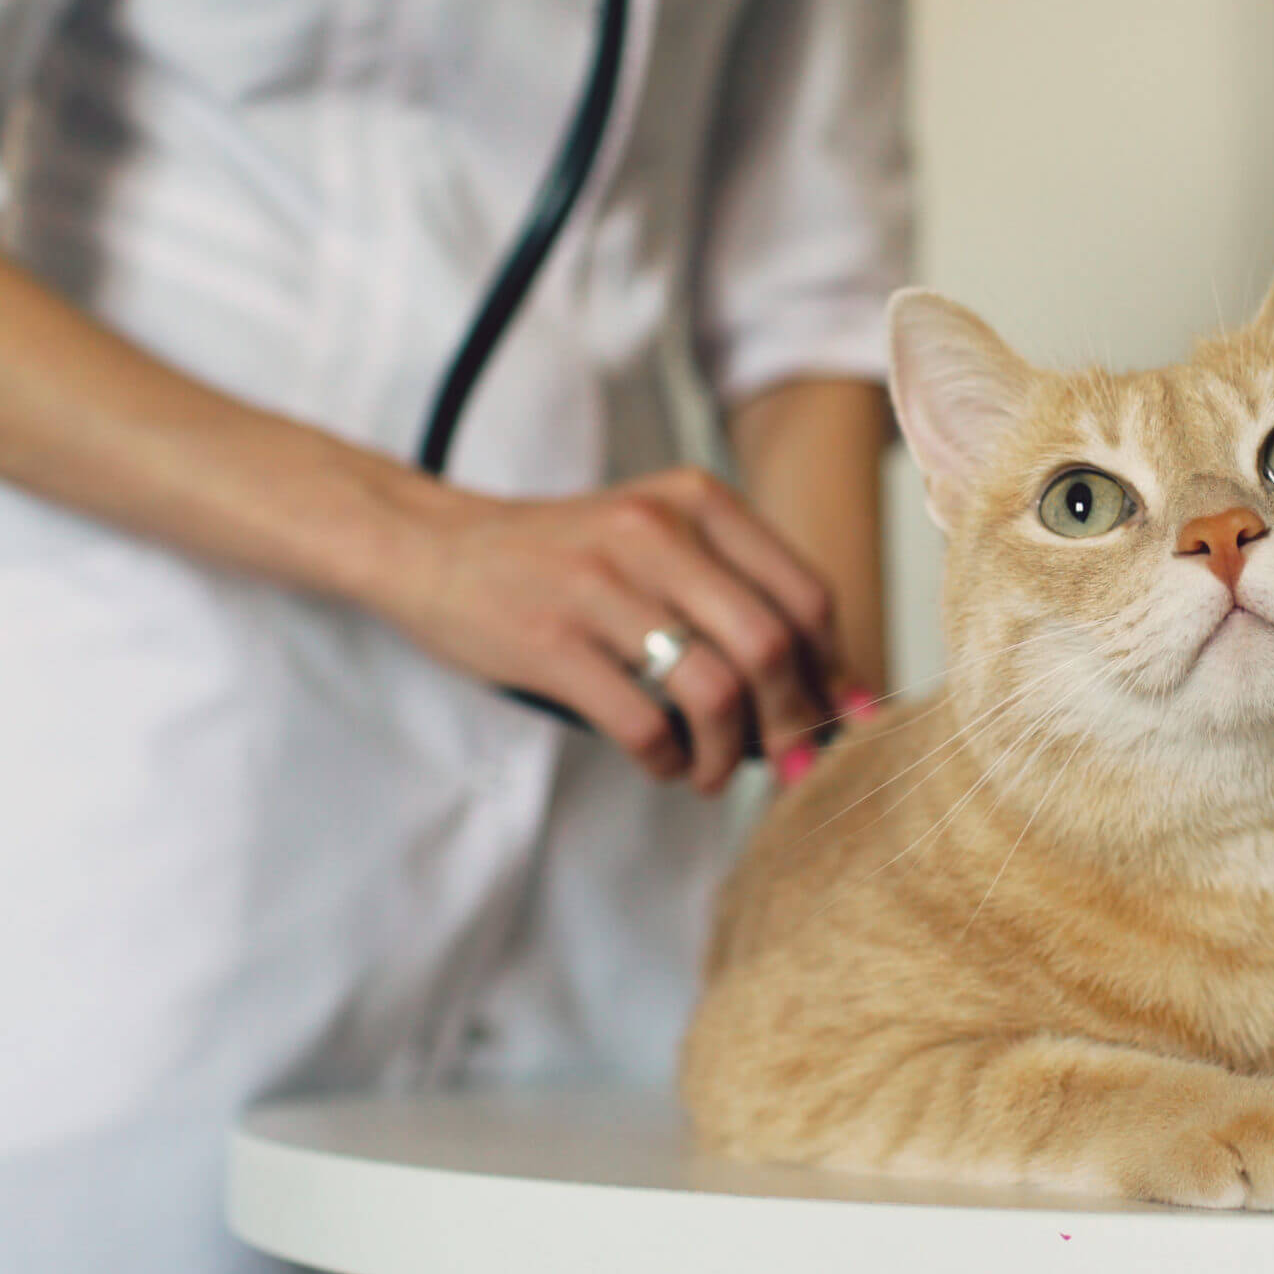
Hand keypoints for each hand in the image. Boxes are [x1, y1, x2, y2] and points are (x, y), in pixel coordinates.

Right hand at [369, 465, 848, 792]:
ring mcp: (600, 585)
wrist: (434, 547)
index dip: (833, 671)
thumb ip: (737, 594)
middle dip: (795, 723)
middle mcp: (655, 531)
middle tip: (789, 765)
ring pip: (715, 691)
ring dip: (728, 754)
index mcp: (697, 501)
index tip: (838, 721)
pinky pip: (642, 723)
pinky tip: (662, 763)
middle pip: (770, 646)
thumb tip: (831, 691)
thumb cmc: (566, 558)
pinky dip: (668, 761)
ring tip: (712, 772)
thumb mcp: (657, 539)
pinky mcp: (551, 641)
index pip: (805, 595)